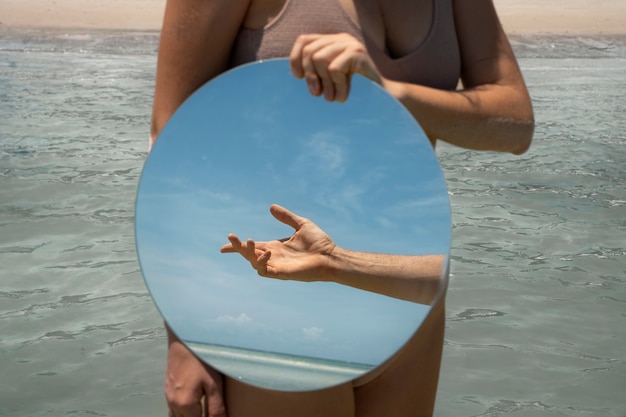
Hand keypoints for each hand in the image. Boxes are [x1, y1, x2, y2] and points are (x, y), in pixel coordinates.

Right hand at [165, 325, 226, 416]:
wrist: (184, 337)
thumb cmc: (201, 358)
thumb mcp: (214, 383)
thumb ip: (216, 407)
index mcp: (185, 404)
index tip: (217, 416)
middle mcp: (172, 402)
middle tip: (208, 413)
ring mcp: (167, 394)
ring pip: (174, 416)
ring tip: (200, 411)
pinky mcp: (167, 386)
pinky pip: (172, 407)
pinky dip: (181, 412)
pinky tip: (191, 405)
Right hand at [220, 204, 335, 281]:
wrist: (331, 256)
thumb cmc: (319, 243)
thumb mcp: (301, 224)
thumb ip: (286, 217)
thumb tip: (271, 207)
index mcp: (275, 246)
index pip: (252, 247)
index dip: (237, 246)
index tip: (223, 246)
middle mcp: (273, 257)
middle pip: (248, 254)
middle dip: (238, 247)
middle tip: (232, 237)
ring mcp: (277, 266)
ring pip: (254, 263)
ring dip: (248, 253)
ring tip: (249, 241)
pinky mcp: (282, 273)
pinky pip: (266, 271)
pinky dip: (262, 262)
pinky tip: (267, 252)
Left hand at [289, 33, 381, 101]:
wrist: (383, 99)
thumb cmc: (354, 92)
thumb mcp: (330, 80)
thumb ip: (316, 72)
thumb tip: (296, 74)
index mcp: (332, 42)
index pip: (303, 41)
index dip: (295, 59)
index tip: (299, 78)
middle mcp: (341, 39)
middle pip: (310, 51)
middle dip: (310, 76)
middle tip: (317, 94)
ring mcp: (350, 44)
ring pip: (320, 59)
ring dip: (324, 83)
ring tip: (331, 97)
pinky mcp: (359, 53)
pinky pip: (335, 68)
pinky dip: (336, 85)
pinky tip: (344, 95)